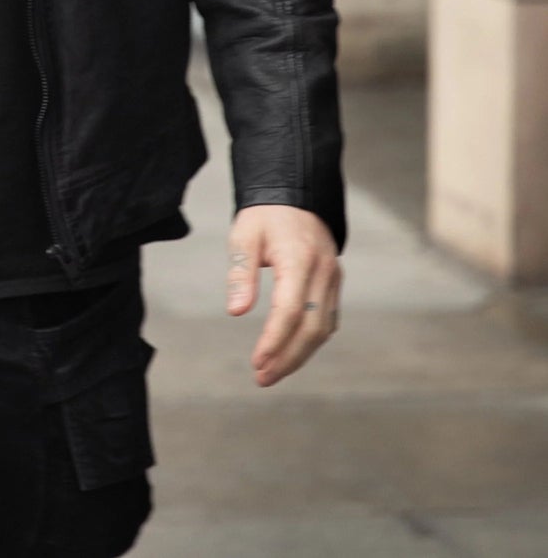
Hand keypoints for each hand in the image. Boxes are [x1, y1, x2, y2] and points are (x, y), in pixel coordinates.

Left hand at [226, 205, 340, 387]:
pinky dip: (311, 340)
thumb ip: (241, 272)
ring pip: (323, 328)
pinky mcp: (334, 283)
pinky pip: (327, 319)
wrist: (295, 194)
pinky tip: (291, 352)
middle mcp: (323, 272)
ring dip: (300, 355)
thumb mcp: (244, 236)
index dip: (275, 340)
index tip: (257, 362)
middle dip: (288, 358)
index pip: (289, 310)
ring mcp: (333, 279)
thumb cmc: (264, 216)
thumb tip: (237, 311)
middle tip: (262, 377)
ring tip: (272, 372)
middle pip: (311, 328)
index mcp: (299, 259)